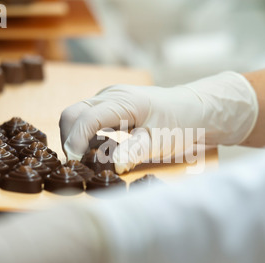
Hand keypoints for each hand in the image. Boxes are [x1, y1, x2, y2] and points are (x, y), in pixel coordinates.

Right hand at [60, 71, 258, 173]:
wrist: (195, 110)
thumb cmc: (181, 122)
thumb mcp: (160, 140)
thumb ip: (135, 151)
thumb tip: (113, 166)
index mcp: (122, 100)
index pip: (85, 118)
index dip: (75, 142)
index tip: (76, 164)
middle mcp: (110, 95)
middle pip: (72, 114)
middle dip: (69, 139)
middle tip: (79, 164)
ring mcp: (109, 98)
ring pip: (77, 116)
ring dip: (76, 138)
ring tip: (88, 160)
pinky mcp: (111, 106)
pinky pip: (88, 119)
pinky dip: (86, 136)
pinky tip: (98, 150)